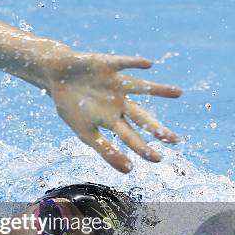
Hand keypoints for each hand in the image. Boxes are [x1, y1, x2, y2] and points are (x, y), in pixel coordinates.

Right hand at [44, 50, 180, 172]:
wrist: (56, 76)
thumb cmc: (70, 105)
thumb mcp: (85, 132)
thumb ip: (105, 150)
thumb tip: (129, 171)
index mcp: (111, 118)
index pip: (131, 136)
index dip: (143, 148)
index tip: (158, 160)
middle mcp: (118, 102)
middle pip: (140, 116)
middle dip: (156, 128)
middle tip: (175, 141)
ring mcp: (114, 83)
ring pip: (139, 88)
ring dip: (157, 90)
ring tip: (178, 93)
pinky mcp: (107, 65)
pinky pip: (124, 63)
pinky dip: (135, 64)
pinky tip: (148, 65)